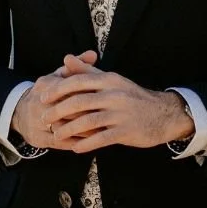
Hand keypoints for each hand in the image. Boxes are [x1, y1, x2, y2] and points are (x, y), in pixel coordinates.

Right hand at [10, 51, 96, 147]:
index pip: (70, 88)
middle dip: (89, 112)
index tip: (105, 96)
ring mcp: (37, 122)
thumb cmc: (48, 92)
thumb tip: (93, 54)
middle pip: (68, 108)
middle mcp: (39, 103)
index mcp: (46, 84)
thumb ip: (77, 65)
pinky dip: (77, 141)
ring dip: (85, 129)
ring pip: (65, 126)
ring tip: (103, 128)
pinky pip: (61, 142)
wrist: (19, 112)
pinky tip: (91, 141)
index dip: (89, 93)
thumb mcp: (59, 76)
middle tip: (108, 114)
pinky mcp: (38, 138)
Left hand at [40, 54, 194, 151]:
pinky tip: (75, 148)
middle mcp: (114, 94)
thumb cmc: (133, 97)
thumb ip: (87, 71)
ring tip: (56, 135)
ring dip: (68, 130)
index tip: (43, 98)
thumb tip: (66, 59)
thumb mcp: (112, 80)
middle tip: (44, 118)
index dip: (57, 90)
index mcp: (109, 80)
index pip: (77, 82)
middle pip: (79, 101)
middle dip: (57, 111)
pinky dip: (86, 143)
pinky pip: (101, 138)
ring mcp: (120, 113)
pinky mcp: (126, 131)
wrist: (163, 114)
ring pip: (87, 121)